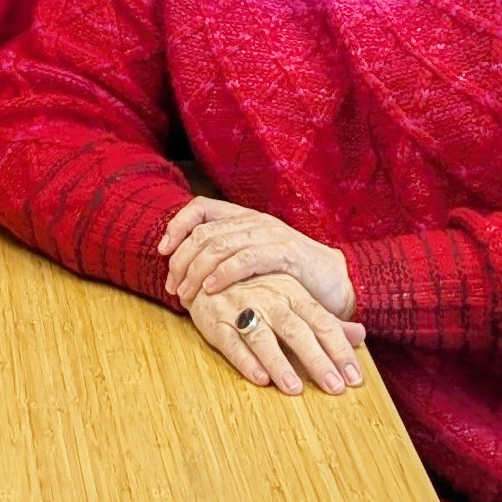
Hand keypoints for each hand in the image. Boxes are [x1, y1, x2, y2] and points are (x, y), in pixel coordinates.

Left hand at [160, 197, 354, 317]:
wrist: (338, 281)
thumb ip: (227, 256)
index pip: (199, 208)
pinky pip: (245, 259)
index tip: (162, 252)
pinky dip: (223, 273)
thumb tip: (186, 268)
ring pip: (219, 244)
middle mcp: (253, 220)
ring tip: (185, 293)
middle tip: (173, 287)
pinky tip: (210, 288)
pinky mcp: (284, 253)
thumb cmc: (291, 276)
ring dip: (196, 270)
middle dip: (182, 259)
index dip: (177, 226)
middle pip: (203, 231)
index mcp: (243, 217)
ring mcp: (269, 234)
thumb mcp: (255, 259)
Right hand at [187, 274, 365, 396]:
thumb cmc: (255, 286)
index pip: (321, 321)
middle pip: (296, 329)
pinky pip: (230, 341)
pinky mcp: (215, 320)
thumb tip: (360, 334)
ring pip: (261, 336)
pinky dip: (245, 359)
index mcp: (290, 290)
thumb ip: (324, 317)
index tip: (355, 378)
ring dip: (279, 362)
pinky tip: (259, 378)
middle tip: (334, 387)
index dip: (339, 349)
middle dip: (316, 359)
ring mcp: (239, 307)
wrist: (205, 266)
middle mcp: (268, 298)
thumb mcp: (292, 294)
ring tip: (295, 388)